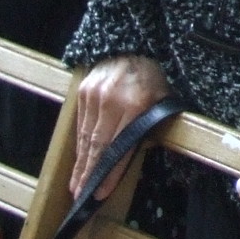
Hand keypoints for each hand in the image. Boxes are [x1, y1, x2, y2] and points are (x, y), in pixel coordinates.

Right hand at [70, 56, 169, 201]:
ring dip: (80, 164)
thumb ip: (153, 125)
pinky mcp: (83, 92)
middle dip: (89, 174)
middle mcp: (112, 101)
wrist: (131, 42)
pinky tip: (78, 160)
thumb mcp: (163, 98)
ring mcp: (94, 96)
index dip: (110, 172)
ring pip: (86, 137)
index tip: (100, 193)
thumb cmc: (152, 75)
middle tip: (81, 196)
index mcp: (137, 104)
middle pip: (98, 146)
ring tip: (76, 185)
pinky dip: (80, 145)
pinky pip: (81, 124)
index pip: (120, 146)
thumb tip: (139, 151)